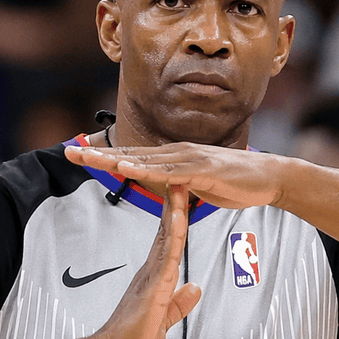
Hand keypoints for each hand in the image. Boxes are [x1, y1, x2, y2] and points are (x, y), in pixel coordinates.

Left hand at [65, 142, 289, 208]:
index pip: (133, 156)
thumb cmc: (236, 182)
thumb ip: (179, 185)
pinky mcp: (202, 170)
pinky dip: (146, 169)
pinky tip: (127, 167)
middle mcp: (177, 153)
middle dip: (99, 153)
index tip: (79, 155)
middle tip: (69, 152)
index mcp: (174, 159)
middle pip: (131, 153)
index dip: (105, 156)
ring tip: (88, 158)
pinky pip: (169, 172)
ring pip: (144, 159)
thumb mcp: (198, 185)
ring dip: (114, 158)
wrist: (269, 178)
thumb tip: (165, 186)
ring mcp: (189, 160)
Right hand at [92, 185, 201, 338]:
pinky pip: (167, 256)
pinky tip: (178, 218)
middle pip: (167, 232)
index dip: (176, 219)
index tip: (182, 198)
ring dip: (175, 212)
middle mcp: (152, 272)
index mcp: (155, 278)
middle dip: (175, 205)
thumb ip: (180, 304)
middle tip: (180, 178)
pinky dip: (174, 236)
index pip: (168, 242)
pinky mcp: (153, 287)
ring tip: (181, 187)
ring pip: (168, 238)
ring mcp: (152, 277)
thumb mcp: (166, 319)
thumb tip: (195, 289)